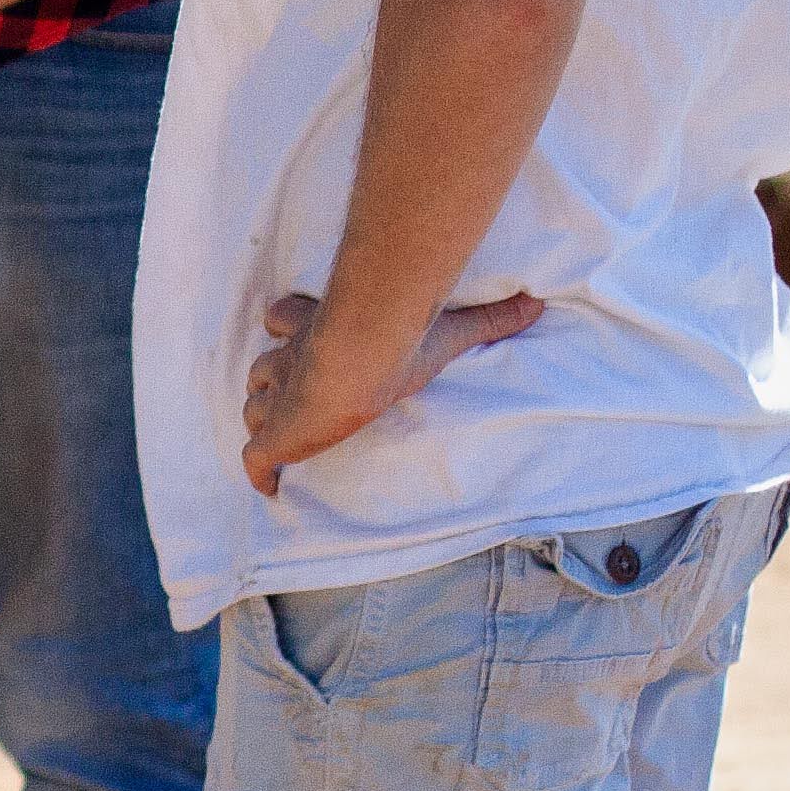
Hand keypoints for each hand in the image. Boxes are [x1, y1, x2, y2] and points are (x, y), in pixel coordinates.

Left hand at [239, 288, 545, 496]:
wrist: (358, 358)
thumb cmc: (397, 339)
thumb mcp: (449, 327)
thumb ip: (488, 318)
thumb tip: (536, 302)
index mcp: (316, 329)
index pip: (284, 318)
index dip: (287, 326)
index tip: (290, 331)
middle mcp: (289, 361)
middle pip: (262, 369)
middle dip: (272, 381)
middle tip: (290, 398)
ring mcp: (279, 401)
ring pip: (253, 408)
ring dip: (265, 419)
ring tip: (283, 437)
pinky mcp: (276, 437)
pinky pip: (256, 460)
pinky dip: (260, 473)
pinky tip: (270, 488)